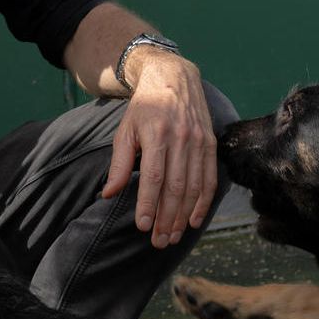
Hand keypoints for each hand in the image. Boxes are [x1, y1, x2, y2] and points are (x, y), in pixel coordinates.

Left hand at [101, 51, 215, 247]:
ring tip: (174, 236)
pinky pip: (210, 178)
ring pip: (194, 187)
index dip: (149, 204)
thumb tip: (108, 194)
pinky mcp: (210, 143)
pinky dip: (205, 202)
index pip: (153, 177)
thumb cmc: (144, 107)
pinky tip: (196, 220)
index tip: (143, 226)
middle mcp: (181, 138)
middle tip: (159, 242)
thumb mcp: (125, 130)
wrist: (173, 77)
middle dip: (167, 218)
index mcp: (156, 134)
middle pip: (175, 187)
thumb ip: (119, 164)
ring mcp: (199, 141)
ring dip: (184, 216)